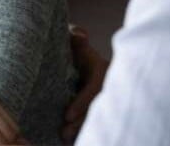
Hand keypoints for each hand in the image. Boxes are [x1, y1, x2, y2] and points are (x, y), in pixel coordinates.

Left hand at [63, 25, 109, 141]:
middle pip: (96, 108)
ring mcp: (105, 97)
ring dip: (82, 129)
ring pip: (97, 116)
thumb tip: (78, 34)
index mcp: (102, 70)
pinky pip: (97, 119)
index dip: (81, 103)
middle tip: (63, 131)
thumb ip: (76, 38)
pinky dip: (84, 129)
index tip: (66, 115)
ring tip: (63, 137)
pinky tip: (70, 139)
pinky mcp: (101, 107)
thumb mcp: (77, 43)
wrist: (79, 58)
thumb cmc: (76, 49)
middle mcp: (107, 86)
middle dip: (81, 121)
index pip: (94, 89)